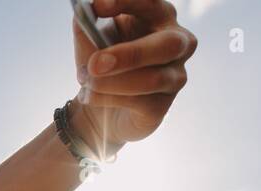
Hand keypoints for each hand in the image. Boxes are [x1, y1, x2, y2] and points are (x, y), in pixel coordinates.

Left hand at [69, 0, 196, 156]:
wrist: (98, 109)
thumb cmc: (101, 65)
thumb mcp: (88, 41)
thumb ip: (86, 25)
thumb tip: (82, 13)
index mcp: (159, 17)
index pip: (152, 3)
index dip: (128, 3)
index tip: (97, 7)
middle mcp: (178, 43)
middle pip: (169, 44)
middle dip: (130, 54)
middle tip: (95, 64)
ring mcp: (175, 76)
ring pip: (152, 79)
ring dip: (110, 82)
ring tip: (84, 80)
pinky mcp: (163, 106)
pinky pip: (140, 102)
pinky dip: (108, 99)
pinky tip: (89, 97)